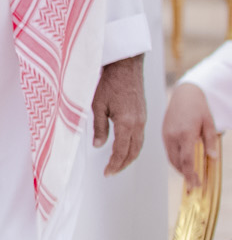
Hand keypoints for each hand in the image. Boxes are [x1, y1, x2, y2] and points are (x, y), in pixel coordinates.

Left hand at [91, 53, 146, 174]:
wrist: (126, 66)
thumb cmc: (109, 83)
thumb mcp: (97, 105)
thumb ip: (99, 127)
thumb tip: (99, 146)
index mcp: (127, 123)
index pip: (122, 151)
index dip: (114, 164)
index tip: (107, 173)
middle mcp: (138, 124)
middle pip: (133, 152)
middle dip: (122, 164)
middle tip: (111, 172)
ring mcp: (143, 119)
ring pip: (139, 145)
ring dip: (129, 157)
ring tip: (117, 164)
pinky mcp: (143, 115)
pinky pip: (141, 137)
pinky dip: (134, 147)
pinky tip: (125, 148)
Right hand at [165, 82, 221, 189]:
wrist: (184, 94)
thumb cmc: (198, 107)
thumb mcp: (209, 123)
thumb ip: (210, 141)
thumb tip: (213, 158)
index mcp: (185, 134)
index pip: (186, 160)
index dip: (191, 174)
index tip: (196, 184)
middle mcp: (172, 136)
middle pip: (176, 162)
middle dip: (185, 174)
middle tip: (195, 184)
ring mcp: (166, 135)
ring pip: (171, 158)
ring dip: (180, 168)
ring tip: (190, 175)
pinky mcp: (164, 133)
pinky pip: (169, 151)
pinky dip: (175, 160)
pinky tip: (183, 162)